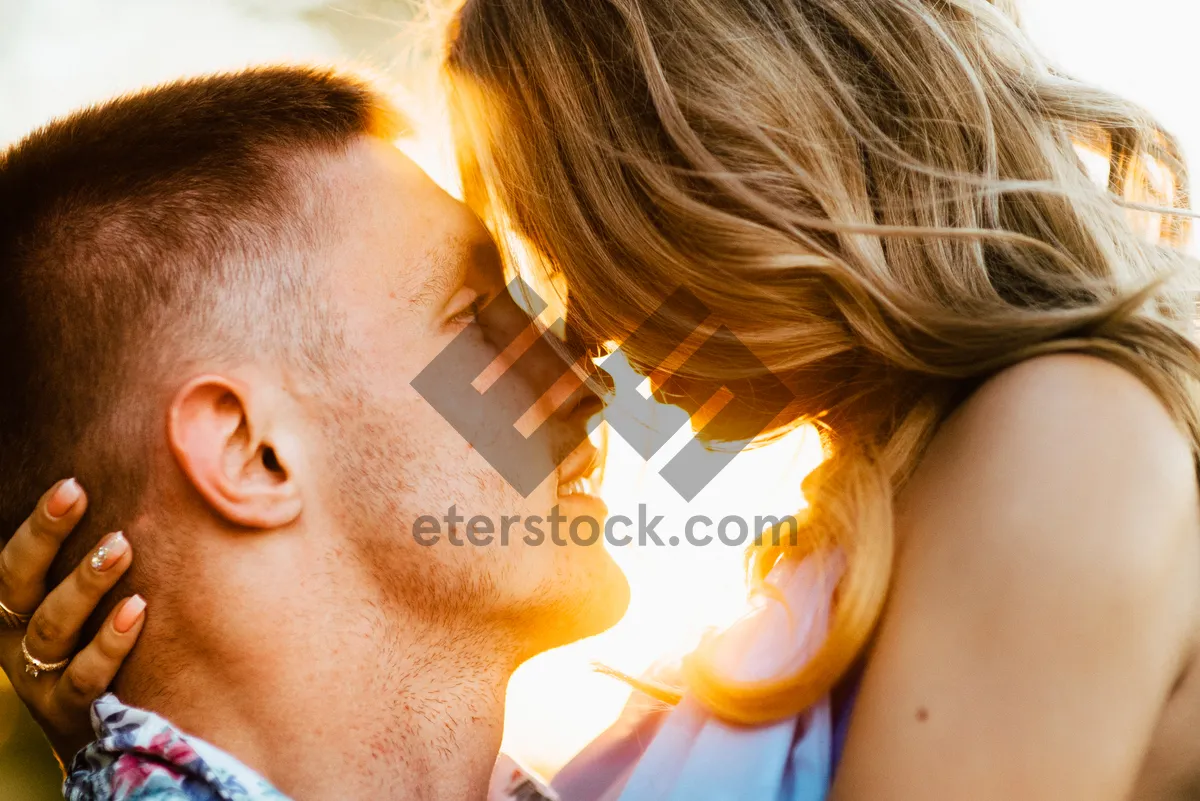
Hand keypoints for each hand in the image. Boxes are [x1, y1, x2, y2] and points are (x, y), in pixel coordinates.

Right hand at [0, 479, 145, 765]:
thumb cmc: (99, 646)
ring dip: (85, 583)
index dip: (38, 524)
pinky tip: (138, 609)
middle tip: (79, 495)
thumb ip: (99, 559)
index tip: (71, 485)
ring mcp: (41, 679)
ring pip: (51, 627)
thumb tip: (137, 493)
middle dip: (45, 536)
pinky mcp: (71, 713)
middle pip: (19, 585)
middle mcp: (18, 641)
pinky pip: (85, 677)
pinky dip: (110, 643)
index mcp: (17, 610)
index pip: (14, 561)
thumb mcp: (88, 606)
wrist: (101, 733)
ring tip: (121, 546)